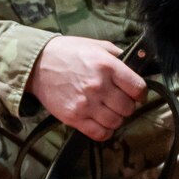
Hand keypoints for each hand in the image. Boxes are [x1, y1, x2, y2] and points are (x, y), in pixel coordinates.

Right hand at [26, 36, 147, 140]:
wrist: (37, 64)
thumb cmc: (68, 53)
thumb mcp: (96, 45)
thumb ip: (118, 56)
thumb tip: (136, 66)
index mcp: (107, 66)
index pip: (138, 88)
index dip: (141, 93)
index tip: (137, 94)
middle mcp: (98, 86)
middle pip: (128, 107)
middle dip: (127, 105)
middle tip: (119, 101)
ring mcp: (86, 104)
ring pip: (116, 122)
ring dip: (116, 118)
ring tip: (109, 111)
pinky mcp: (74, 117)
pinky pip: (99, 133)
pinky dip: (105, 131)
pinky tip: (101, 123)